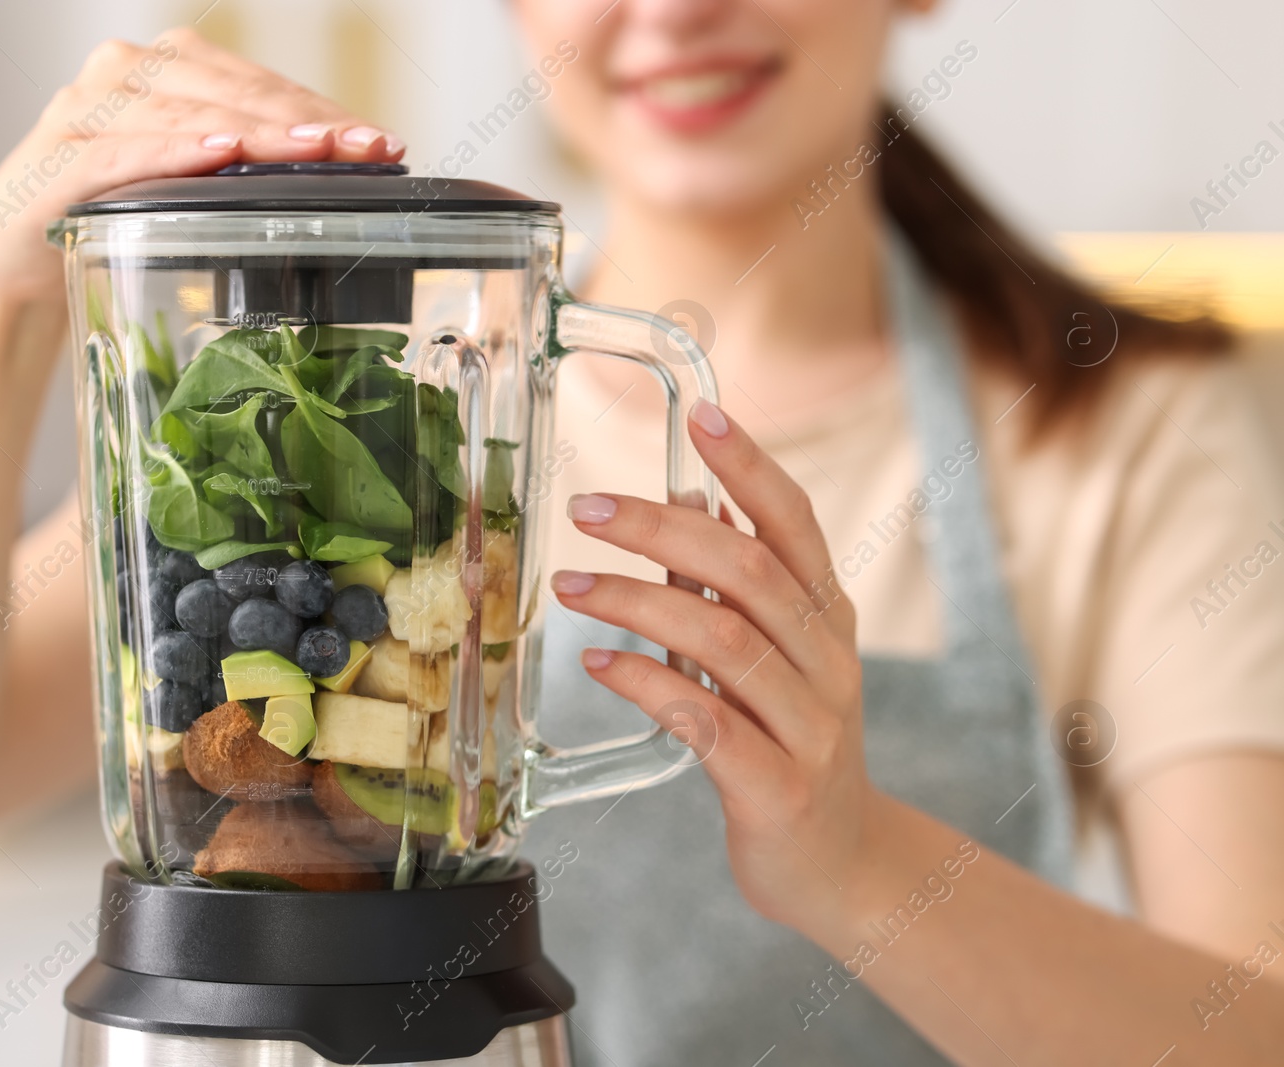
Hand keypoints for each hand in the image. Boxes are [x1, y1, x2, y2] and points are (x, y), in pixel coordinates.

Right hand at [0, 27, 403, 306]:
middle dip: (304, 121)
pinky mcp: (56, 159)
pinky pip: (123, 150)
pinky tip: (220, 155)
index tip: (381, 141)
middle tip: (364, 150)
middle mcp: (123, 74)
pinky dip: (173, 152)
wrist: (9, 266)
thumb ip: (245, 168)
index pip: (257, 82)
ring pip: (186, 114)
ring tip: (313, 151)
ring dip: (255, 133)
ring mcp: (85, 110)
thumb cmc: (109, 222)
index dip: (321, 109)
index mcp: (163, 72)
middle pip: (230, 91)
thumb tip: (341, 175)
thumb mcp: (188, 191)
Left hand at [551, 398, 884, 931]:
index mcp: (827, 618)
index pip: (795, 524)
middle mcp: (828, 661)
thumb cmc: (791, 746)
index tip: (702, 414)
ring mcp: (811, 726)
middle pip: (750, 571)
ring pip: (724, 640)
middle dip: (663, 529)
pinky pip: (708, 722)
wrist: (840, 865)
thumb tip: (691, 499)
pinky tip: (599, 663)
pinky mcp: (778, 787)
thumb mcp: (775, 658)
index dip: (751, 466)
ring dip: (637, 601)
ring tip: (571, 586)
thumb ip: (735, 586)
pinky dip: (648, 685)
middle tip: (588, 510)